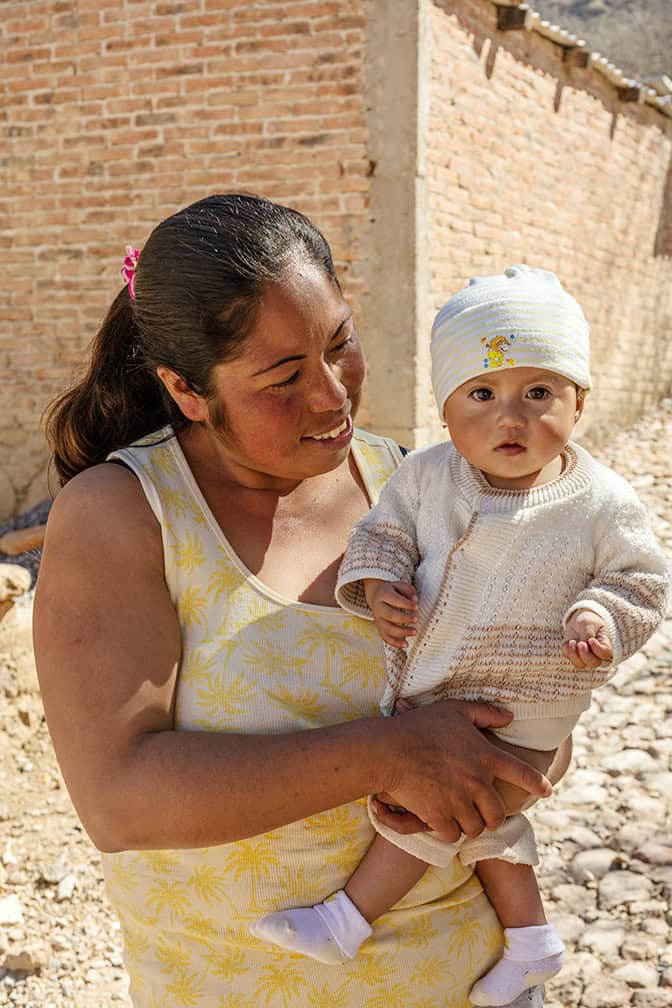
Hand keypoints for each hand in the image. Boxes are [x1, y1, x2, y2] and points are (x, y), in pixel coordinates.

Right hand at [364, 579, 417, 647]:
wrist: (376, 595)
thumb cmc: (393, 591)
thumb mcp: (400, 586)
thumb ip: (409, 591)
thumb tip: (414, 601)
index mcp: (383, 594)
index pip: (394, 600)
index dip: (406, 604)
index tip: (417, 606)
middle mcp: (378, 607)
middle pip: (390, 615)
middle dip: (404, 618)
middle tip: (416, 620)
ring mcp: (377, 619)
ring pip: (387, 628)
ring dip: (401, 632)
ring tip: (414, 632)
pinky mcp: (379, 628)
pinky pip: (385, 637)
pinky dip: (395, 643)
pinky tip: (406, 644)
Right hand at [377, 700, 552, 842]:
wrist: (389, 751)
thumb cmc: (420, 726)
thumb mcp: (454, 710)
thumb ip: (485, 713)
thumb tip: (510, 717)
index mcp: (485, 756)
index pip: (521, 773)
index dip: (537, 784)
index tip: (547, 791)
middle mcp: (477, 782)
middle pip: (498, 813)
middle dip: (493, 816)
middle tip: (484, 812)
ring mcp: (458, 801)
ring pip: (475, 827)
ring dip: (470, 824)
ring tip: (460, 815)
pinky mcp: (439, 816)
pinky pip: (452, 834)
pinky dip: (449, 830)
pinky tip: (442, 821)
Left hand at [562, 609, 612, 668]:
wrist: (579, 620)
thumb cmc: (588, 621)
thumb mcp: (588, 624)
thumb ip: (587, 635)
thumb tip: (583, 645)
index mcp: (604, 644)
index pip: (605, 653)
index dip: (598, 649)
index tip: (591, 640)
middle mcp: (596, 654)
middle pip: (593, 663)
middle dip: (585, 655)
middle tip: (580, 644)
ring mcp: (584, 656)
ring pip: (580, 664)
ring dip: (574, 655)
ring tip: (572, 642)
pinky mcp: (573, 654)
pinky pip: (568, 657)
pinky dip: (566, 650)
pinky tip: (567, 642)